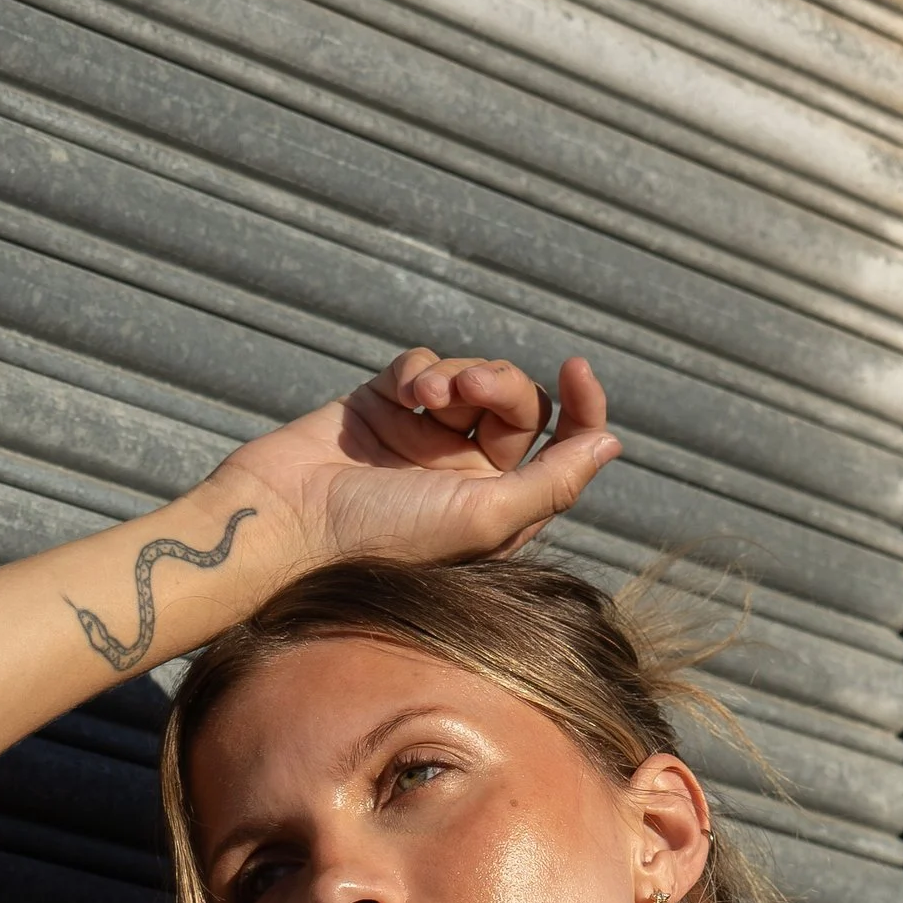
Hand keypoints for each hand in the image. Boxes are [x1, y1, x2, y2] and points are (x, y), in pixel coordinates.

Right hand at [217, 349, 619, 579]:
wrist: (290, 523)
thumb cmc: (385, 539)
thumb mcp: (485, 518)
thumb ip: (553, 482)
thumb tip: (612, 444)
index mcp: (501, 509)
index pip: (564, 449)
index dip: (583, 408)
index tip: (578, 370)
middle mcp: (469, 475)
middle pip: (521, 403)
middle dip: (502, 385)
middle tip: (468, 390)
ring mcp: (426, 441)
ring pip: (473, 376)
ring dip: (458, 373)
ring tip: (426, 395)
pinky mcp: (385, 409)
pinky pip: (423, 364)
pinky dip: (418, 368)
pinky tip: (403, 392)